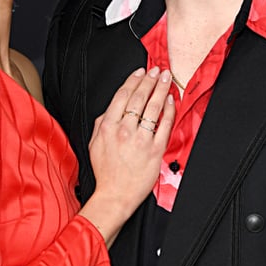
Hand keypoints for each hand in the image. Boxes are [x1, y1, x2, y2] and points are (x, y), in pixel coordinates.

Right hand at [80, 67, 173, 245]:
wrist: (115, 194)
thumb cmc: (106, 172)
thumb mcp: (94, 143)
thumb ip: (102, 123)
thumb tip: (111, 109)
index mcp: (108, 127)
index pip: (122, 96)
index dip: (133, 80)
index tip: (141, 72)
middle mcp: (124, 131)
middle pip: (139, 98)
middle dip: (150, 80)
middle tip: (157, 70)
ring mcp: (141, 140)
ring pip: (153, 108)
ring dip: (161, 90)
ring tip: (166, 79)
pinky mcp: (155, 150)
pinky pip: (164, 125)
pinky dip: (168, 110)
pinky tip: (171, 101)